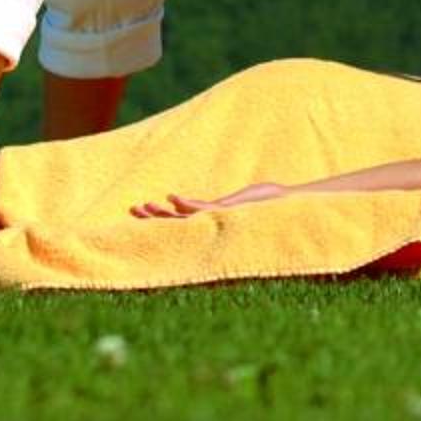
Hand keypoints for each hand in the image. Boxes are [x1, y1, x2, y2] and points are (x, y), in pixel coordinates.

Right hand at [130, 182, 286, 218]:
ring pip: (184, 218)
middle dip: (154, 217)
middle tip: (133, 210)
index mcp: (212, 220)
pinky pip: (203, 209)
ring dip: (164, 214)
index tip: (140, 210)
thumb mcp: (238, 201)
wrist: (287, 204)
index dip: (159, 217)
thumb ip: (219, 204)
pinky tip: (173, 198)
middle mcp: (212, 222)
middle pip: (176, 221)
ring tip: (144, 206)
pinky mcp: (228, 210)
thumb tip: (202, 202)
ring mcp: (218, 217)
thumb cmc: (266, 203)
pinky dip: (187, 205)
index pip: (179, 220)